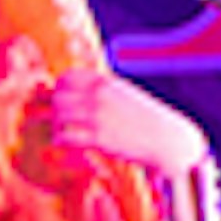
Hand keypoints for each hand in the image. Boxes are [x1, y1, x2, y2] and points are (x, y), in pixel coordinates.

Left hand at [41, 67, 208, 177]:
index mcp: (105, 83)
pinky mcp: (99, 139)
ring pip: (58, 115)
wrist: (167, 139)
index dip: (59, 89)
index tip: (61, 99)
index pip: (67, 77)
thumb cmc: (145, 118)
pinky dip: (60, 140)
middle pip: (58, 96)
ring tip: (61, 132)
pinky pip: (66, 137)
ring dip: (56, 125)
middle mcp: (99, 97)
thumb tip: (80, 91)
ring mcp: (98, 117)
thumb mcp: (123, 95)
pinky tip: (63, 143)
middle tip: (59, 119)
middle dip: (54, 108)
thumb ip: (102, 91)